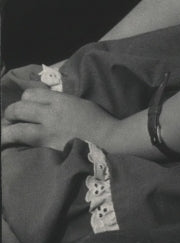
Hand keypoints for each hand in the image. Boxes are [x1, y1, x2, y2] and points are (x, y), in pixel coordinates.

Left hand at [2, 86, 117, 151]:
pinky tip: (11, 143)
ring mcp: (47, 133)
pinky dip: (15, 142)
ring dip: (6, 130)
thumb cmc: (95, 117)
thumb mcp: (76, 101)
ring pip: (16, 130)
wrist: (105, 138)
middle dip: (10, 113)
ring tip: (3, 132)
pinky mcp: (48, 148)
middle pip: (19, 109)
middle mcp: (50, 114)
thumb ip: (58, 101)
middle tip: (9, 118)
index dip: (24, 98)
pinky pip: (25, 144)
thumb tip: (42, 104)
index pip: (30, 94)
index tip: (25, 104)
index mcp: (59, 100)